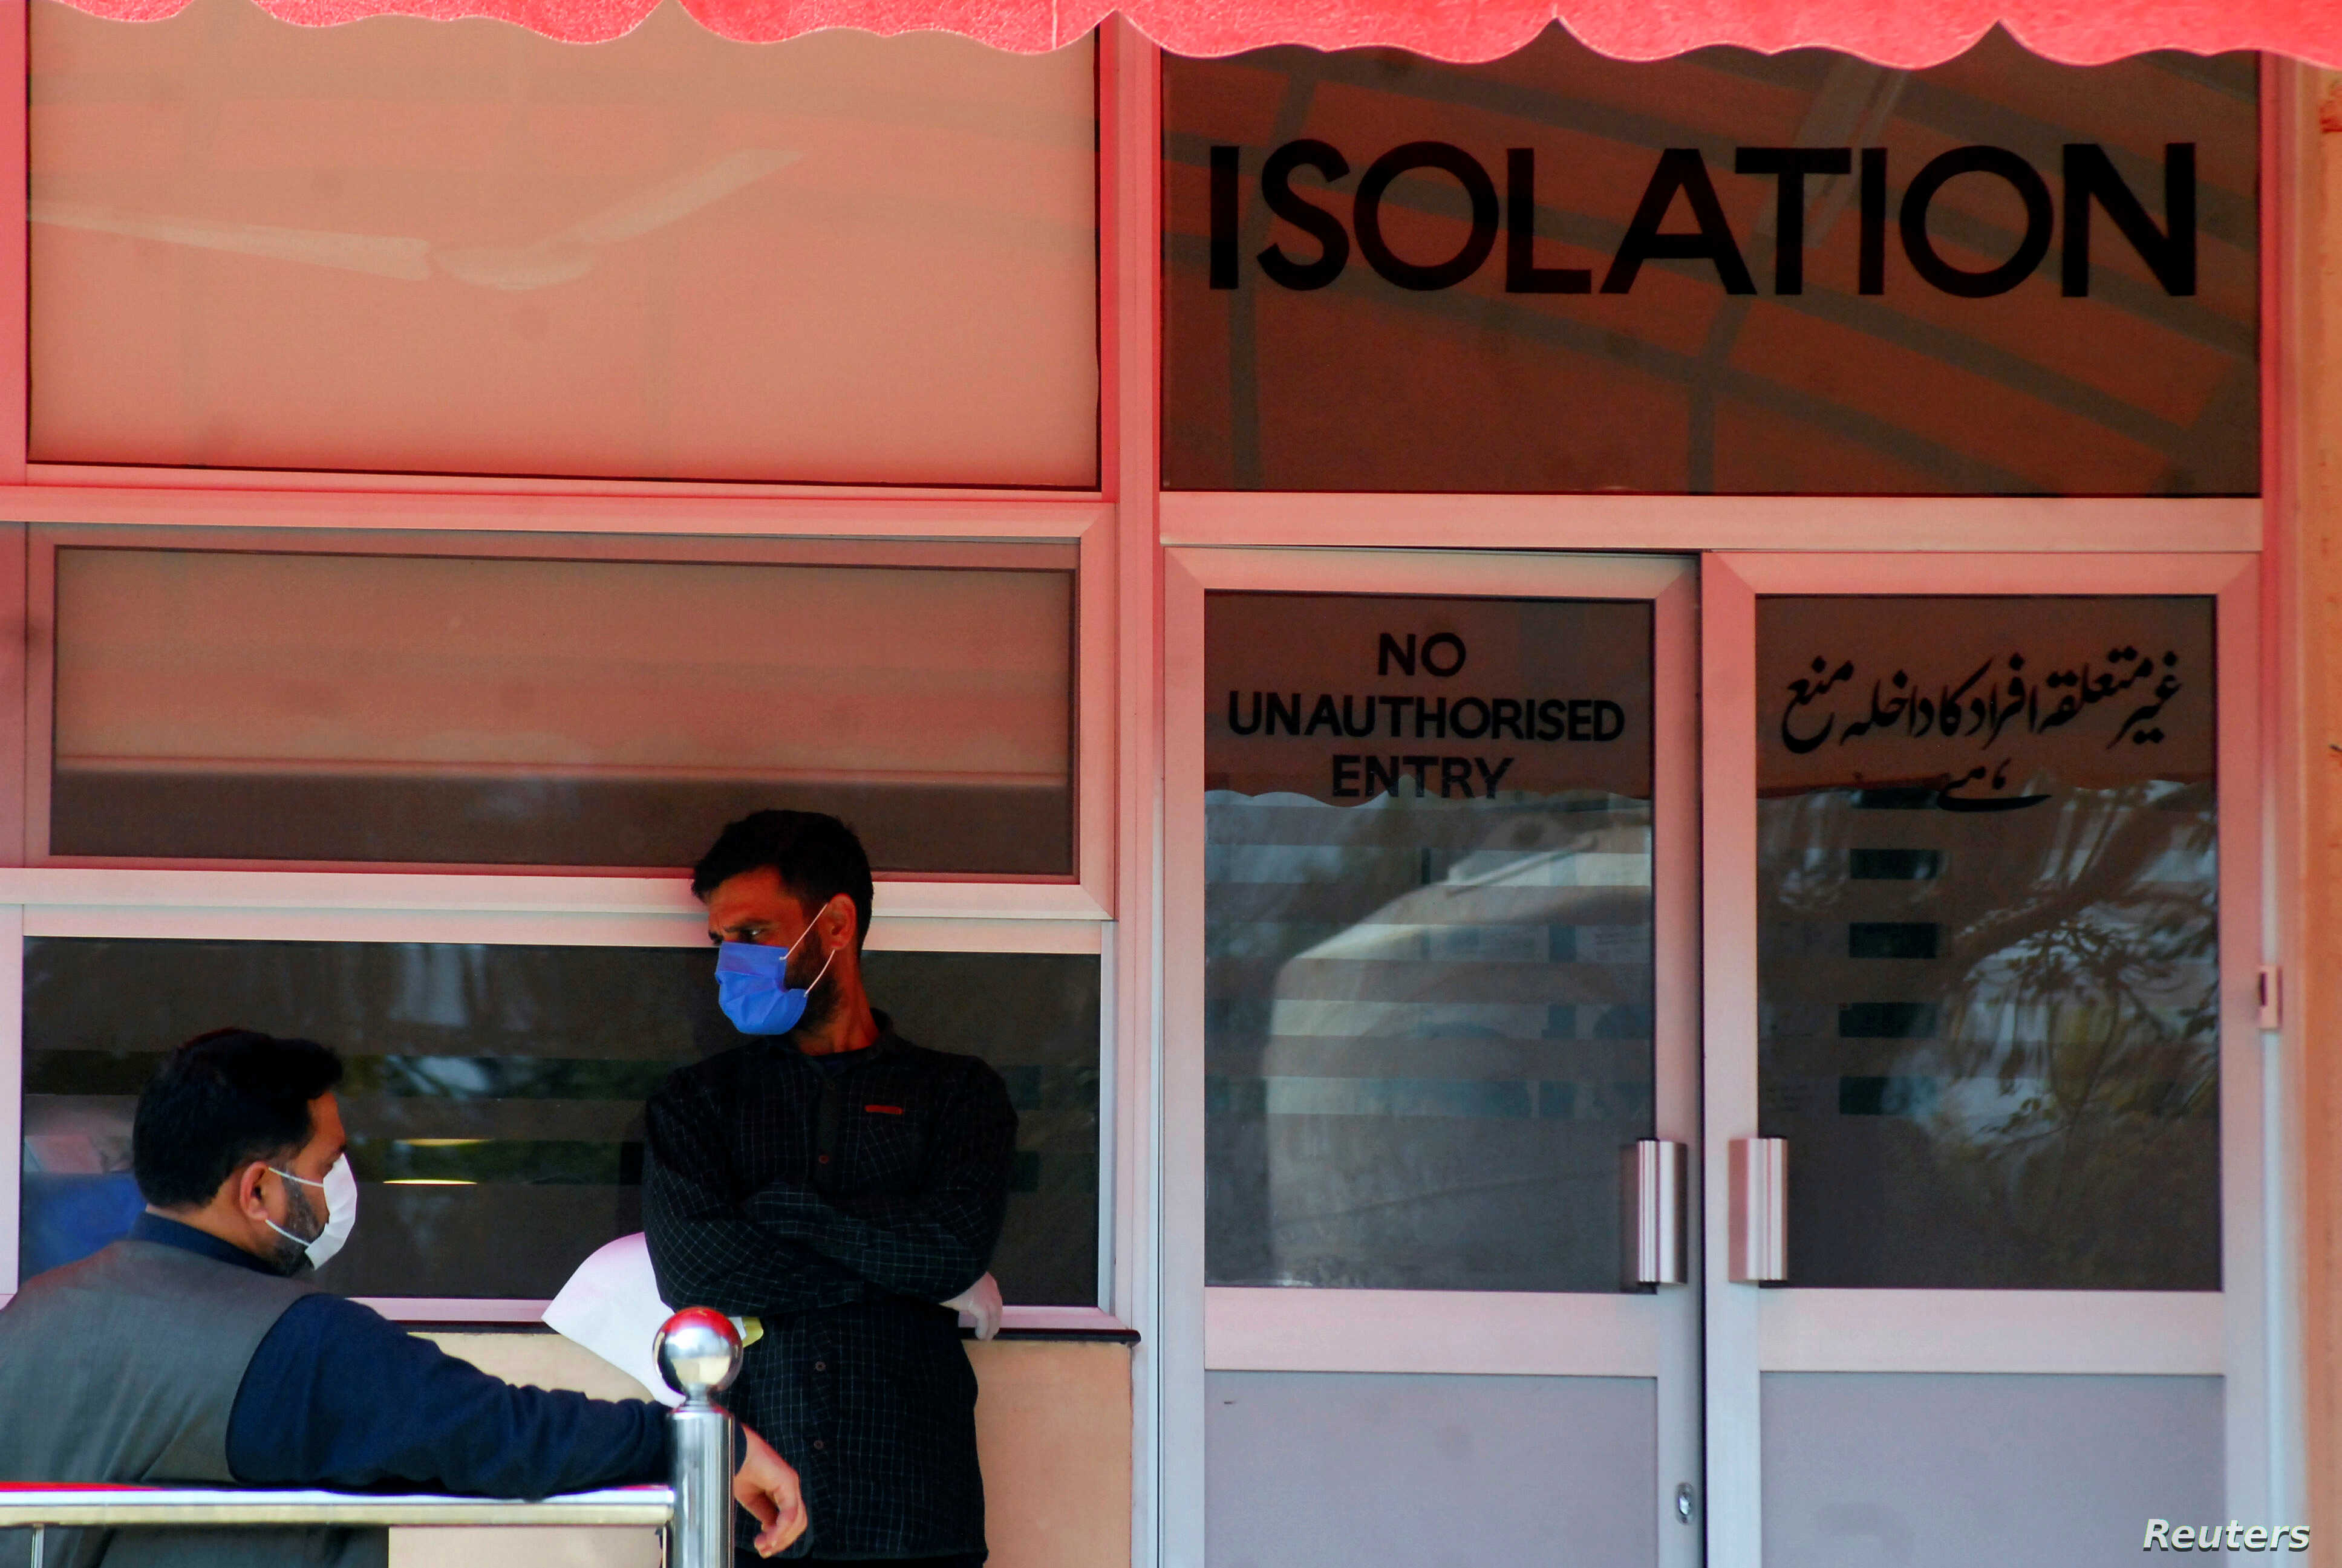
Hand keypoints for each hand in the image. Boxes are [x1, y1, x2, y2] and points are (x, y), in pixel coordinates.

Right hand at [733, 1424, 807, 1557]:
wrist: (732, 1451)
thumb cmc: (739, 1469)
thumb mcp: (752, 1500)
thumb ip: (765, 1513)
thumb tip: (771, 1530)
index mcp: (783, 1492)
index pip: (792, 1521)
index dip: (781, 1538)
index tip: (765, 1548)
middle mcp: (791, 1488)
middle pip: (798, 1523)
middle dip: (782, 1541)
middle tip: (764, 1550)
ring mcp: (791, 1484)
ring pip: (797, 1520)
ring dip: (780, 1537)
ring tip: (763, 1545)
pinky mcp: (787, 1482)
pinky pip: (790, 1512)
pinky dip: (781, 1528)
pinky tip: (769, 1536)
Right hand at [940, 1271, 1002, 1340]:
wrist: (949, 1270)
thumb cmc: (951, 1274)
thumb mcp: (962, 1280)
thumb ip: (968, 1289)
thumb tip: (966, 1301)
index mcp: (986, 1280)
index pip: (993, 1296)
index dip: (993, 1307)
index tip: (991, 1316)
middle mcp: (990, 1288)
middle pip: (996, 1307)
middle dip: (995, 1320)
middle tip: (993, 1330)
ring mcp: (987, 1296)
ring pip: (993, 1316)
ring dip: (991, 1327)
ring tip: (987, 1337)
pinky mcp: (980, 1305)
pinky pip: (984, 1321)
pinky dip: (983, 1329)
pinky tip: (980, 1336)